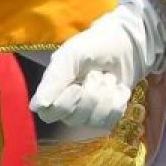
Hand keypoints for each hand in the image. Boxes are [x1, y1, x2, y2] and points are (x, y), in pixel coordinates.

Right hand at [31, 0, 165, 128]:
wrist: (128, 43)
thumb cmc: (96, 45)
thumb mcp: (72, 54)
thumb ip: (54, 78)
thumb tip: (36, 106)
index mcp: (54, 88)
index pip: (48, 113)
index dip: (64, 104)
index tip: (76, 87)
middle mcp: (69, 104)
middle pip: (73, 118)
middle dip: (90, 94)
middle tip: (97, 74)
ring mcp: (89, 112)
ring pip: (93, 120)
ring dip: (106, 95)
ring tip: (108, 78)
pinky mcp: (107, 115)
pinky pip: (110, 121)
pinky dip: (118, 102)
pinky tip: (118, 88)